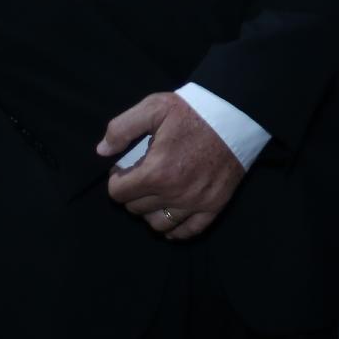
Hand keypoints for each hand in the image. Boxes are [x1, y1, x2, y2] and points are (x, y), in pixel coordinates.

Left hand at [99, 93, 245, 240]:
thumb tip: (102, 151)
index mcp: (156, 171)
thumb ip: (122, 128)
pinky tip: (171, 217)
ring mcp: (195, 202)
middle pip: (136, 209)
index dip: (116, 180)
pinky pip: (188, 231)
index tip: (124, 169)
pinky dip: (176, 230)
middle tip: (142, 177)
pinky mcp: (214, 205)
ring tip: (156, 194)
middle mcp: (174, 193)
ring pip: (158, 224)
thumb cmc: (192, 111)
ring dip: (151, 212)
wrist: (236, 114)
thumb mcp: (154, 107)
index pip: (118, 193)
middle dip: (133, 193)